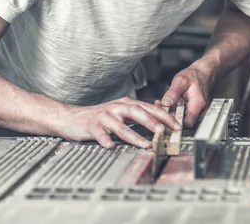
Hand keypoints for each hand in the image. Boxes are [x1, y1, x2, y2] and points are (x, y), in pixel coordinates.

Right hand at [57, 97, 181, 148]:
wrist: (72, 117)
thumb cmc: (100, 117)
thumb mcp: (121, 112)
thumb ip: (138, 115)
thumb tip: (160, 122)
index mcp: (126, 104)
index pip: (149, 107)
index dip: (164, 116)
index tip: (177, 125)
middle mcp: (117, 108)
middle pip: (137, 112)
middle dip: (152, 121)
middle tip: (164, 131)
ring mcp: (104, 117)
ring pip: (121, 125)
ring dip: (134, 135)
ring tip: (145, 144)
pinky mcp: (92, 126)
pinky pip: (100, 133)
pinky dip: (106, 140)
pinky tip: (111, 146)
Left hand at [160, 66, 210, 127]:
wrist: (203, 72)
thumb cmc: (194, 75)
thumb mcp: (181, 80)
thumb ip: (173, 93)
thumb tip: (165, 103)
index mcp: (198, 104)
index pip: (187, 123)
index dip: (175, 123)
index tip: (165, 118)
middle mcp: (201, 110)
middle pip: (185, 123)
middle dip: (172, 118)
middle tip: (162, 110)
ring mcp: (199, 111)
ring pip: (185, 119)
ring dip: (174, 115)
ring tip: (164, 107)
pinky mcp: (195, 110)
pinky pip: (185, 115)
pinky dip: (177, 111)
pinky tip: (170, 105)